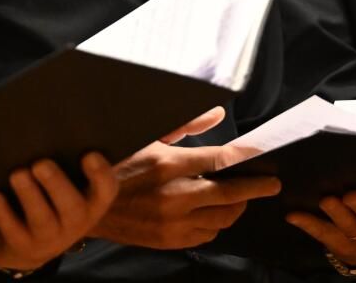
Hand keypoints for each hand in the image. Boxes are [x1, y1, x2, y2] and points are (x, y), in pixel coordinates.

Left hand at [0, 153, 117, 271]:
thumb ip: (68, 161)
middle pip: (72, 206)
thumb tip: (56, 123)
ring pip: (41, 218)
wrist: (32, 247)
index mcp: (92, 203)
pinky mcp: (23, 245)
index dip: (100, 174)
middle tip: (40, 163)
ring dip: (29, 195)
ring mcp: (49, 238)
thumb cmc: (54, 200)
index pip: (106, 190)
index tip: (88, 154)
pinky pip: (12, 230)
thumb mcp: (70, 186)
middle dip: (56, 184)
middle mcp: (76, 223)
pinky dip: (2, 213)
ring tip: (17, 174)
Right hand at [90, 107, 281, 248]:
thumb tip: (216, 114)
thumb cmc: (116, 163)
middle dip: (254, 188)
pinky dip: (215, 224)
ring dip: (234, 207)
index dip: (246, 159)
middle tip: (268, 184)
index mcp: (168, 165)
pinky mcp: (169, 241)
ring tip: (238, 196)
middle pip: (230, 195)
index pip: (221, 161)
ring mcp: (172, 223)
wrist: (87, 205)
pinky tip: (212, 213)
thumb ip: (185, 124)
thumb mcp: (146, 135)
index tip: (263, 160)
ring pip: (222, 219)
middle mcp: (174, 196)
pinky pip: (206, 236)